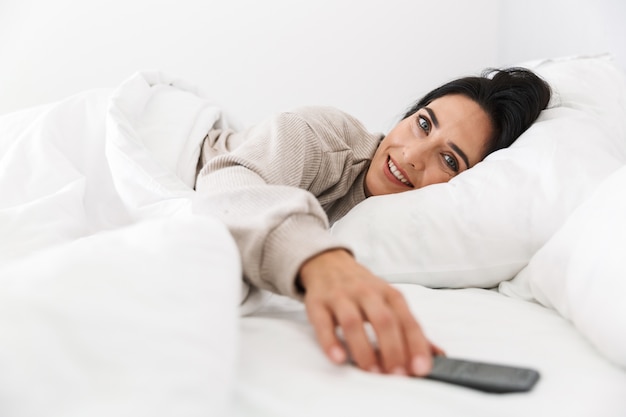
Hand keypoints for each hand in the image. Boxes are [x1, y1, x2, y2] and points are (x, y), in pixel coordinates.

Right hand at [298, 249, 443, 375]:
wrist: (328, 264)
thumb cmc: (363, 289)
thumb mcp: (389, 302)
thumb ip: (410, 329)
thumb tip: (438, 355)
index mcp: (388, 294)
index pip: (406, 320)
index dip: (415, 345)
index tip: (421, 368)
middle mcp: (366, 292)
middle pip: (383, 320)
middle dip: (392, 349)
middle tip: (396, 374)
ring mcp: (340, 296)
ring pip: (353, 321)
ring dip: (363, 348)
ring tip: (371, 371)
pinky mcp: (318, 303)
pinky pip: (323, 323)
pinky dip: (330, 342)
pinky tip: (338, 358)